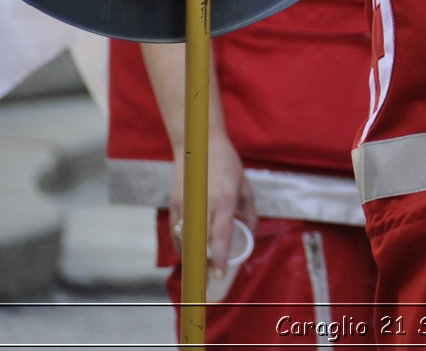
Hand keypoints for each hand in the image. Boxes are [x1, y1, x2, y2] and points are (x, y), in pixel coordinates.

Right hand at [169, 131, 257, 278]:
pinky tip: (186, 255)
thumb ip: (249, 212)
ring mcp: (187, 203)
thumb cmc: (227, 164)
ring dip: (191, 257)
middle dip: (204, 263)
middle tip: (207, 281)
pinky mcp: (175, 202)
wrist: (199, 145)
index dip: (220, 256)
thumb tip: (249, 233)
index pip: (222, 234)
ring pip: (187, 239)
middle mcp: (205, 203)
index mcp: (225, 199)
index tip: (219, 273)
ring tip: (197, 272)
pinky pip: (176, 230)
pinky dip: (180, 244)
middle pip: (202, 242)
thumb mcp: (244, 186)